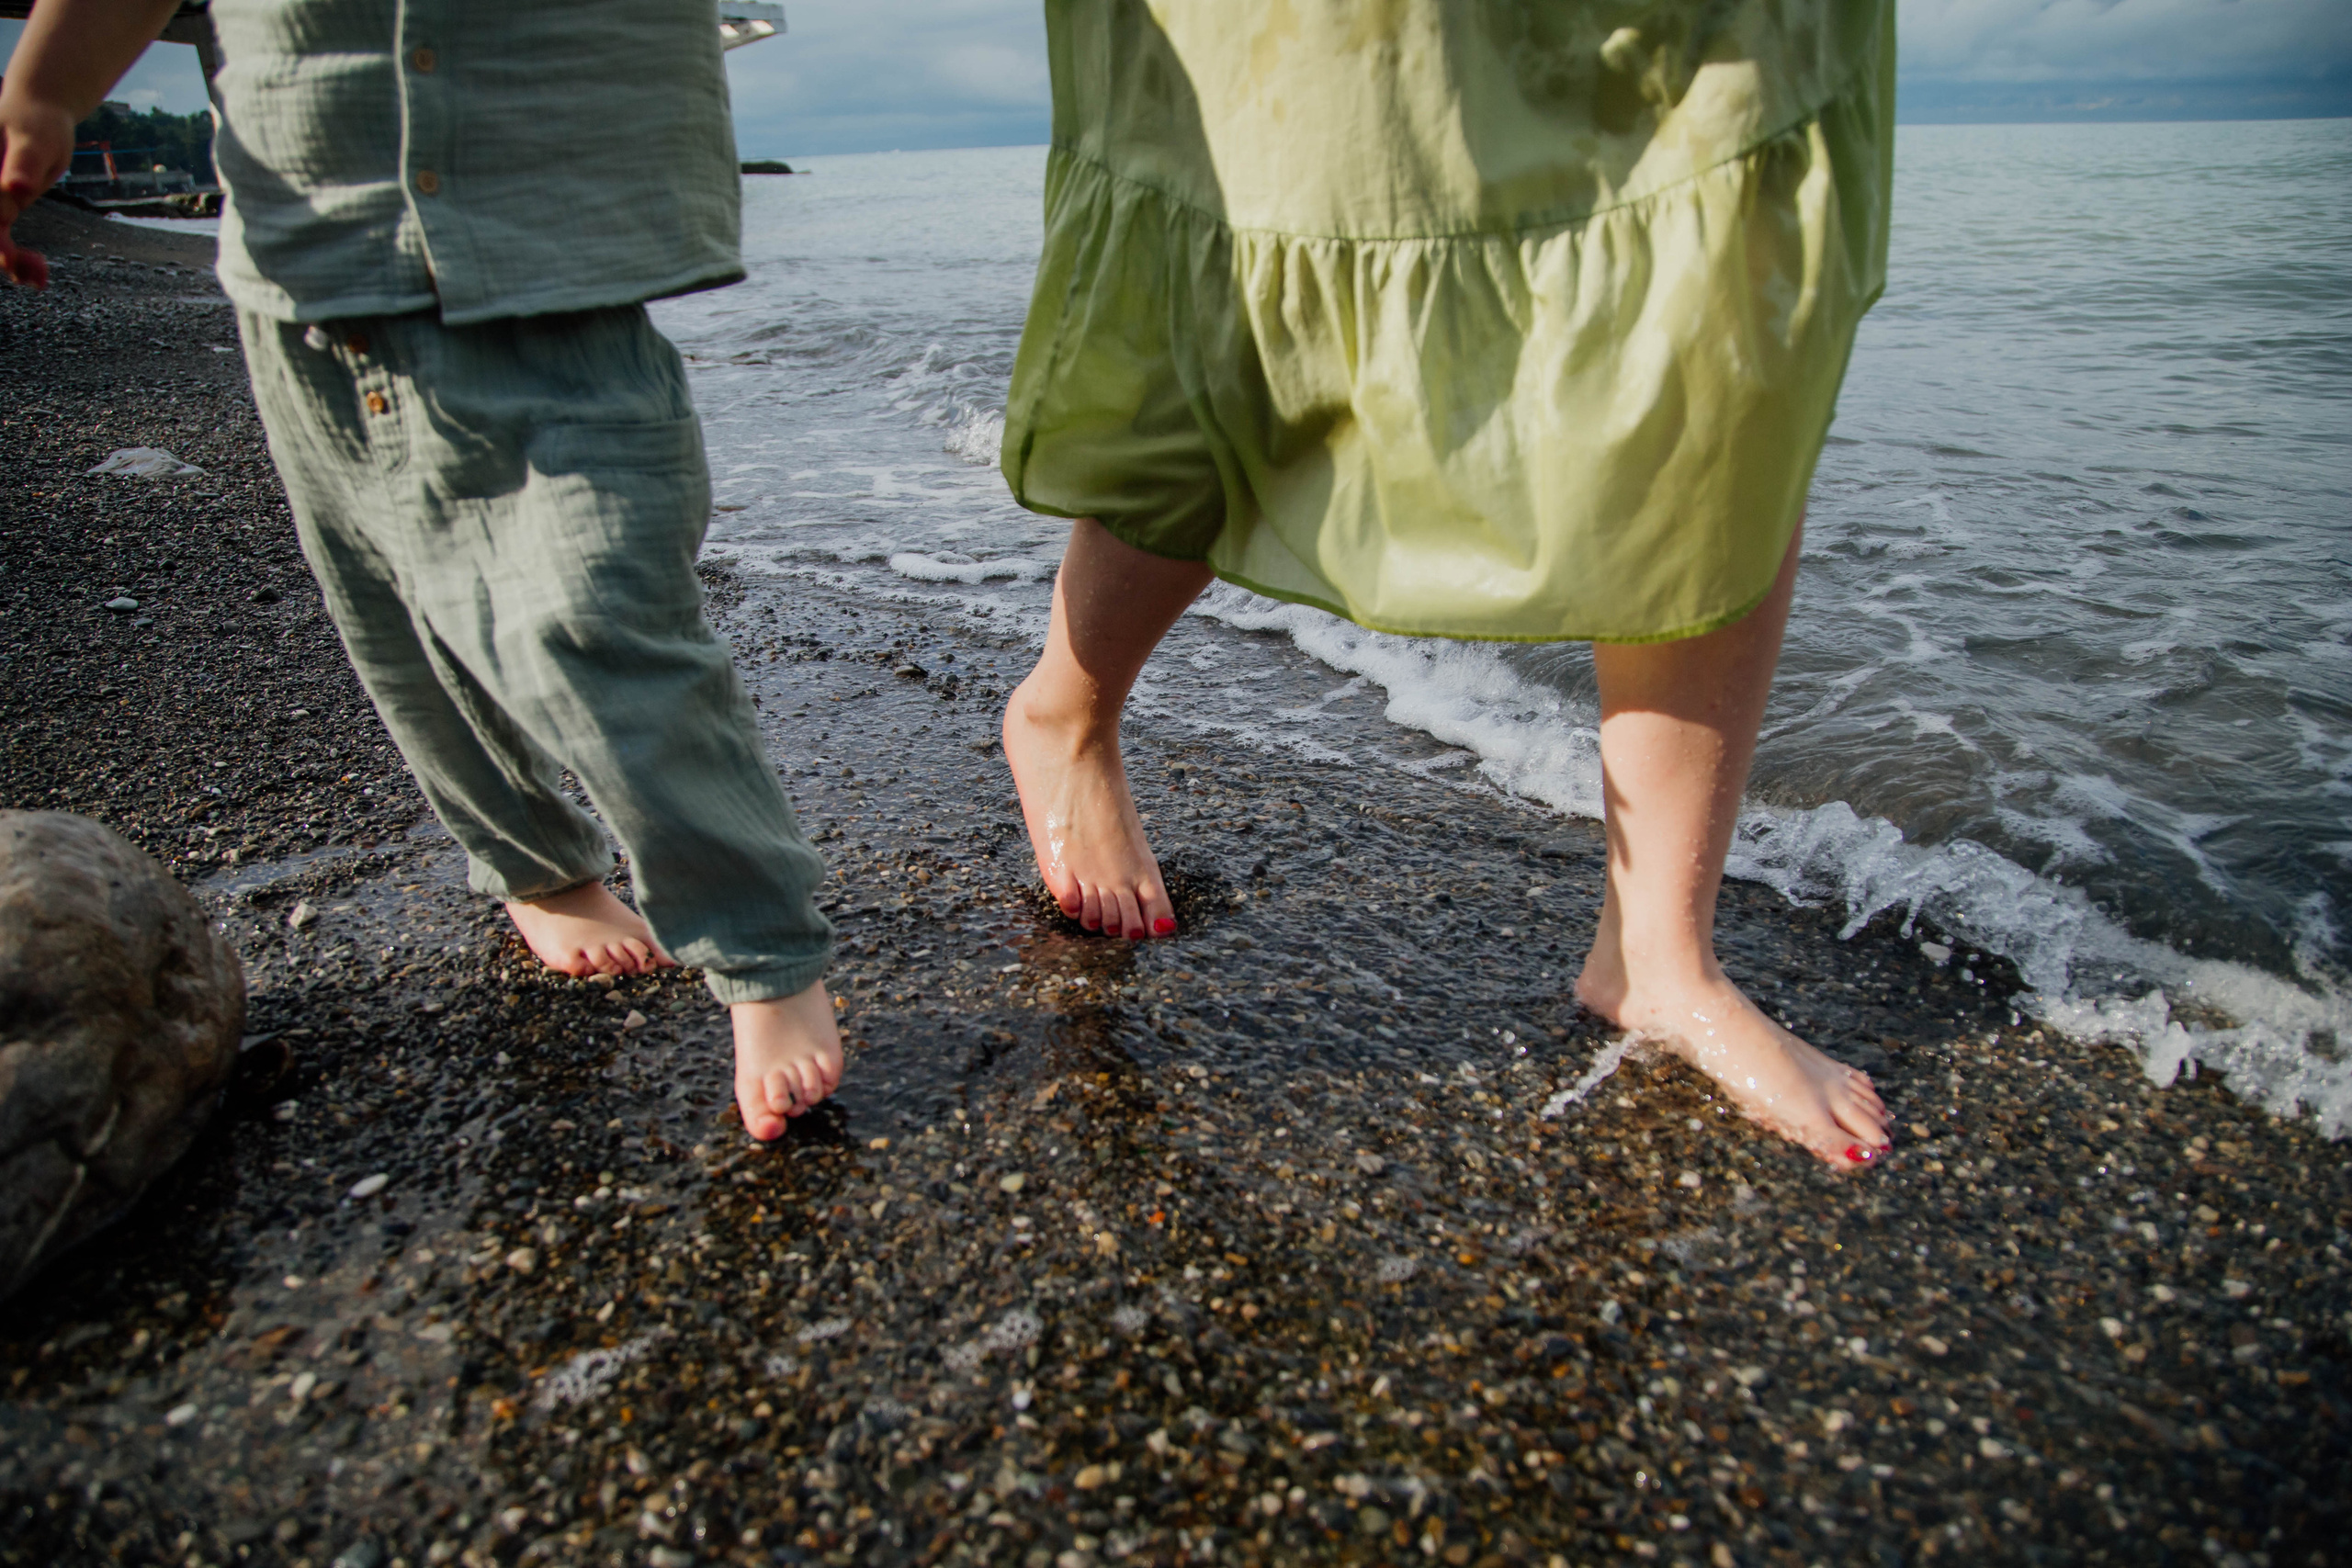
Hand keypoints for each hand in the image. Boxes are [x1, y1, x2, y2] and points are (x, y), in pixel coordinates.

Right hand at [0, 0, 189, 289]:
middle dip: (4, 259)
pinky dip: (15, 259)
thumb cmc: (37, 123)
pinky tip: (36, 275)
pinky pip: (0, 239)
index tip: (13, 260)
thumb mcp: (35, 141)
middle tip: (37, 276)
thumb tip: (14, 189)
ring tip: (38, 278)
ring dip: (10, 264)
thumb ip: (22, 164)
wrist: (39, 113)